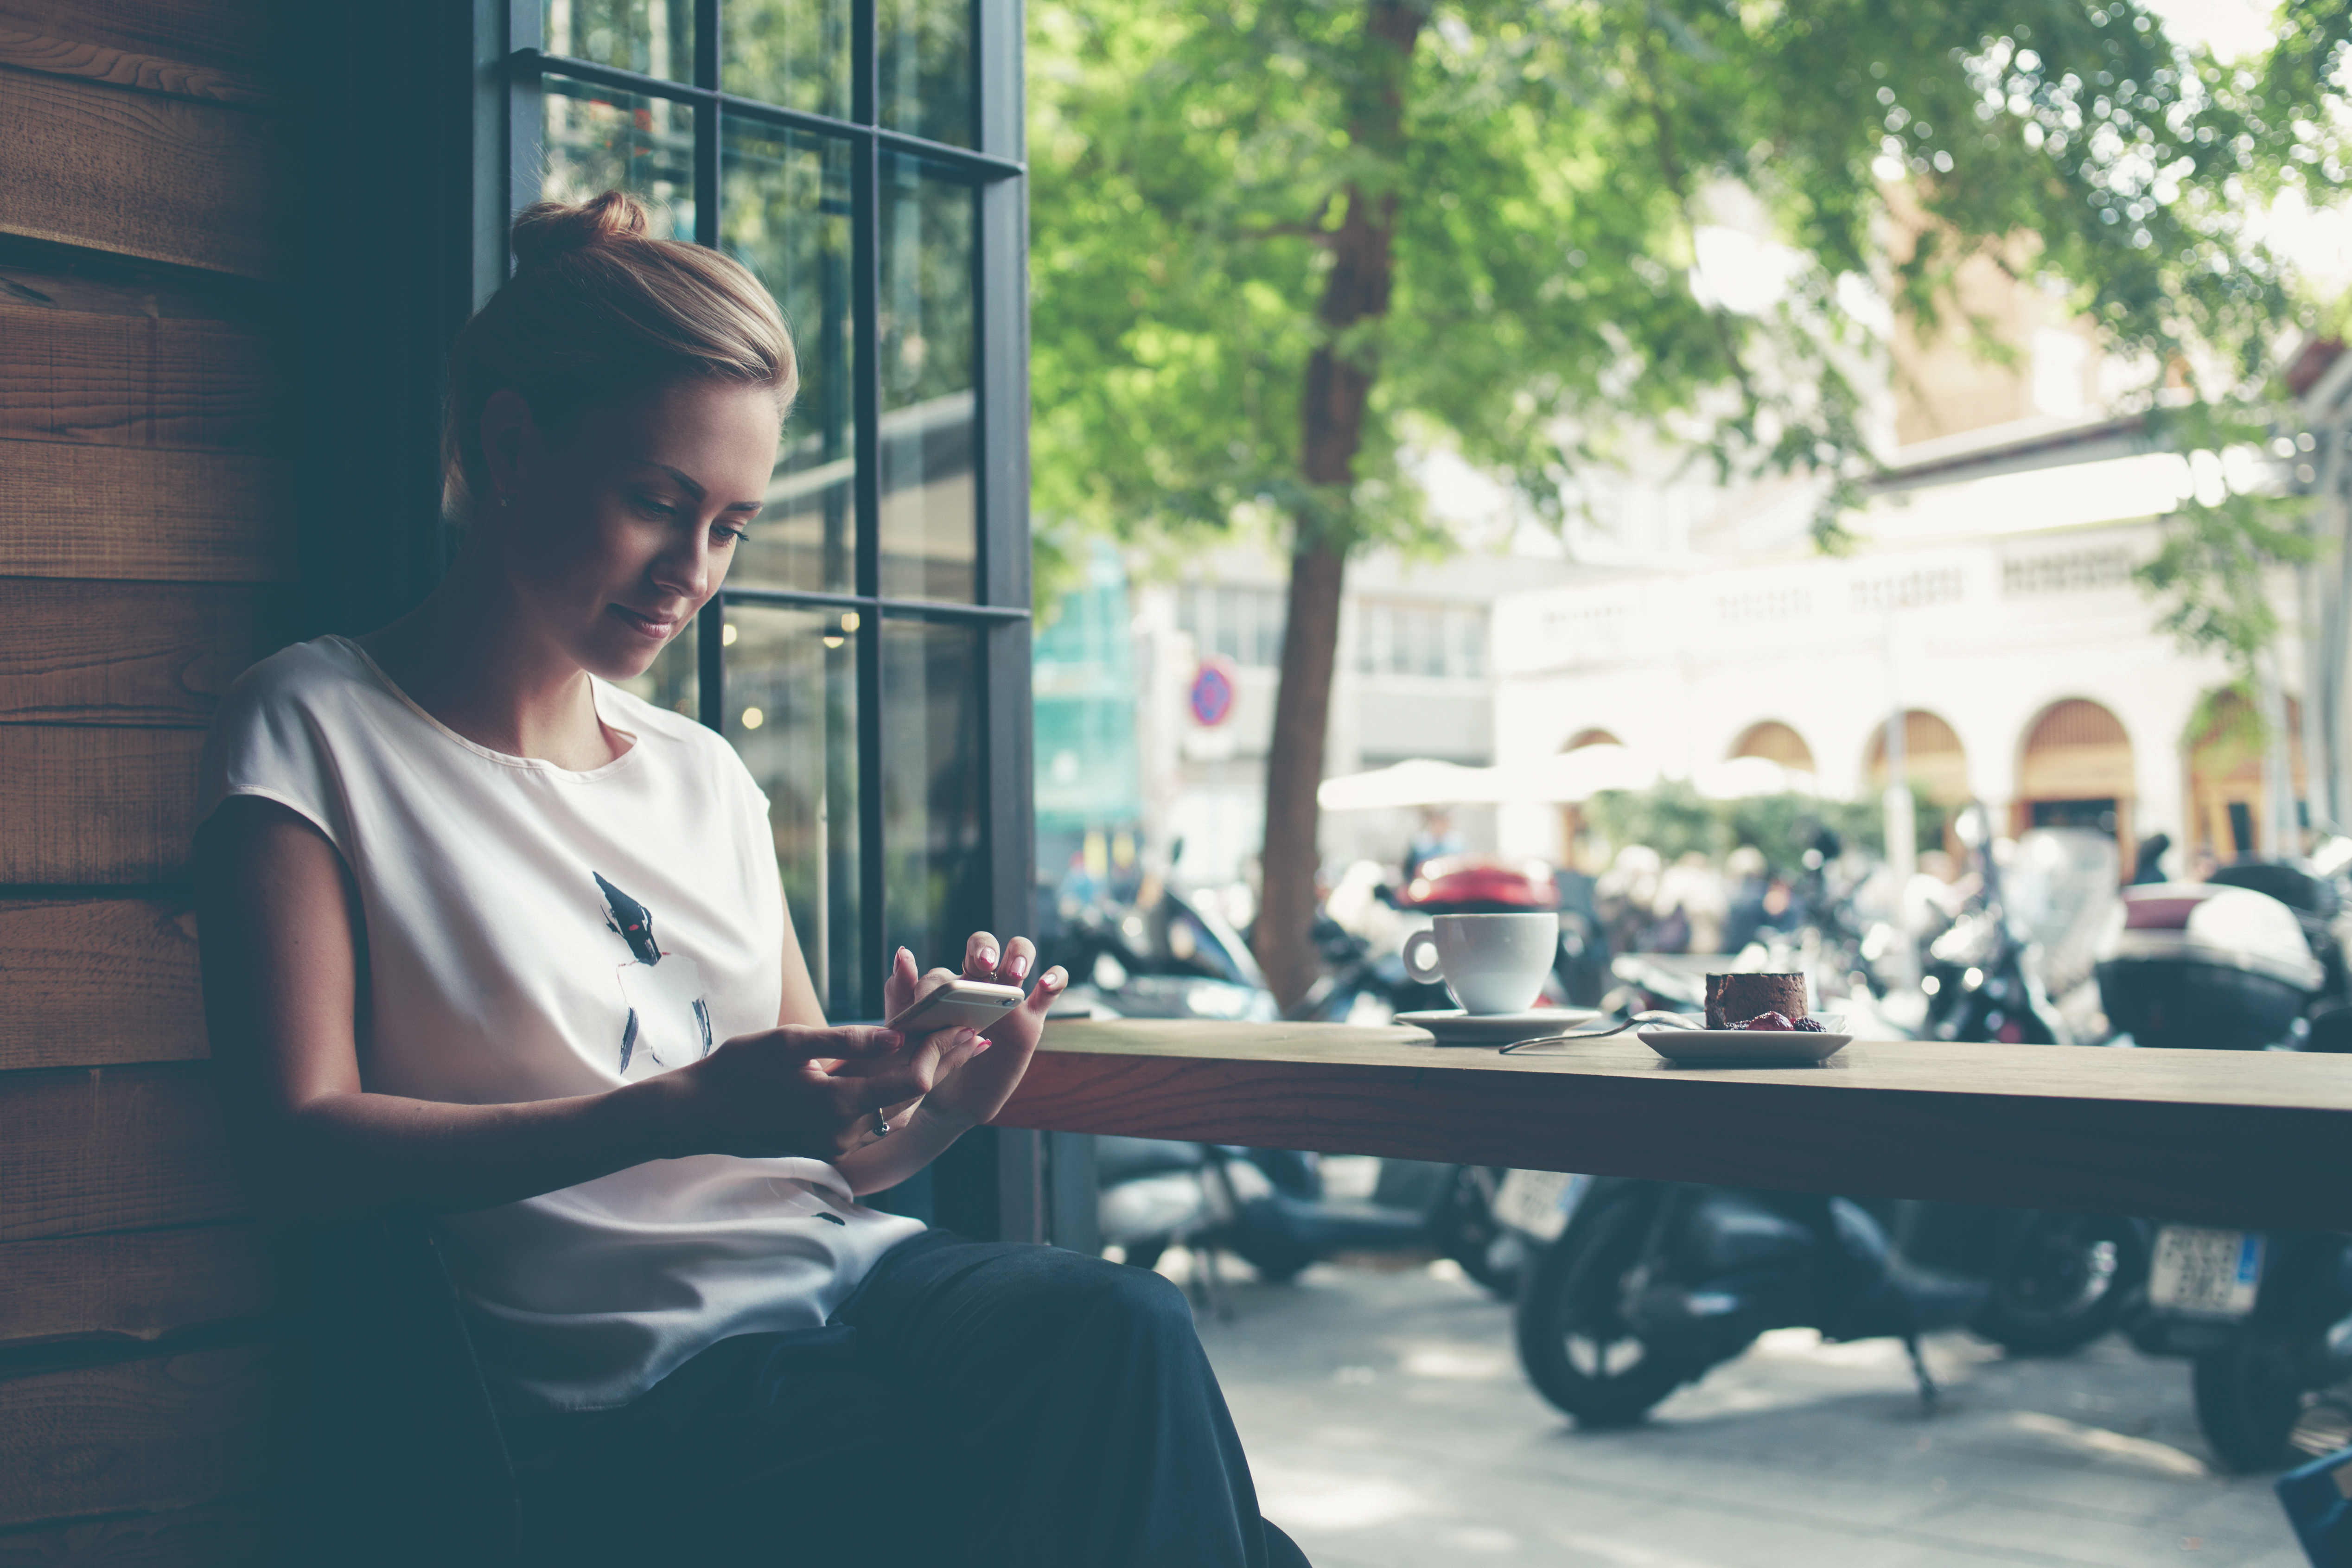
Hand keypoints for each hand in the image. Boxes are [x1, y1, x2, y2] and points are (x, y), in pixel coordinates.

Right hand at [657, 1023, 984, 1159]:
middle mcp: (843, 1134)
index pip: (909, 1083)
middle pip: (911, 1099)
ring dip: (924, 1079)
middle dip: (944, 1065)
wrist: (695, 1115)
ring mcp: (835, 1144)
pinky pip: (872, 1119)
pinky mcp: (826, 1145)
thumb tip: (896, 1035)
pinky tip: (908, 1069)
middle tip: (977, 1037)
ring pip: (895, 1112)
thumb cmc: (736, 1071)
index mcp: (837, 1106)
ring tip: (952, 1048)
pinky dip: (895, 1093)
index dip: (939, 1053)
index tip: (961, 1027)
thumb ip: (845, 1040)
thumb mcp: (789, 1043)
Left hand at [883, 932, 1064, 1132]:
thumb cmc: (926, 1066)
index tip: (931, 1000)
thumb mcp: (907, 1037)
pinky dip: (1055, 979)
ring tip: (1015, 972)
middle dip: (984, 948)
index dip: (938, 982)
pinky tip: (1044, 983)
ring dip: (1019, 955)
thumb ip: (902, 996)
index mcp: (945, 987)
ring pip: (1020, 954)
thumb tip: (903, 953)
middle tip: (983, 964)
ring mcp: (1007, 999)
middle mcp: (977, 984)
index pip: (943, 972)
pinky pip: (1051, 991)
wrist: (950, 1105)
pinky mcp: (1031, 1019)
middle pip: (985, 945)